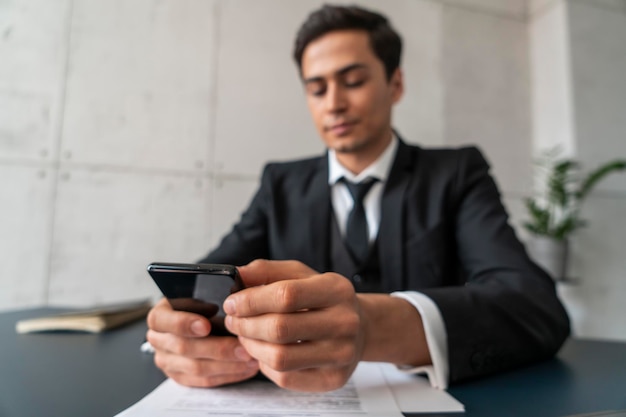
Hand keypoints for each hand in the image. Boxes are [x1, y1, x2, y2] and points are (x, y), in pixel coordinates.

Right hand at [146, 298, 259, 386]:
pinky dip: (227, 375)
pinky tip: (245, 368)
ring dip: (227, 365)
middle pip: (184, 348)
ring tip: (250, 358)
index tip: (206, 325)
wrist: (197, 320)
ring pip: (196, 368)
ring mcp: (167, 361)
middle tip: (243, 347)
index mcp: (160, 314)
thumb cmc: (203, 303)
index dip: (183, 323)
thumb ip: (210, 292)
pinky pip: (204, 381)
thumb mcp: (201, 291)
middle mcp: (158, 339)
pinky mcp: (180, 377)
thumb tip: (231, 296)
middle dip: (217, 349)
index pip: (162, 320)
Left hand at [223, 260, 366, 391]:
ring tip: (245, 336)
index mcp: (337, 289)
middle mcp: (345, 322)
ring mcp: (342, 354)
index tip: (232, 303)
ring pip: (280, 358)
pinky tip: (264, 353)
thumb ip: (267, 271)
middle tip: (234, 322)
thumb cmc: (322, 300)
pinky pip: (286, 378)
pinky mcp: (333, 379)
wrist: (359, 329)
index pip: (286, 295)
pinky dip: (265, 366)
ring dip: (252, 347)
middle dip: (246, 325)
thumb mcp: (300, 275)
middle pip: (280, 329)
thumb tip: (237, 274)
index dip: (251, 301)